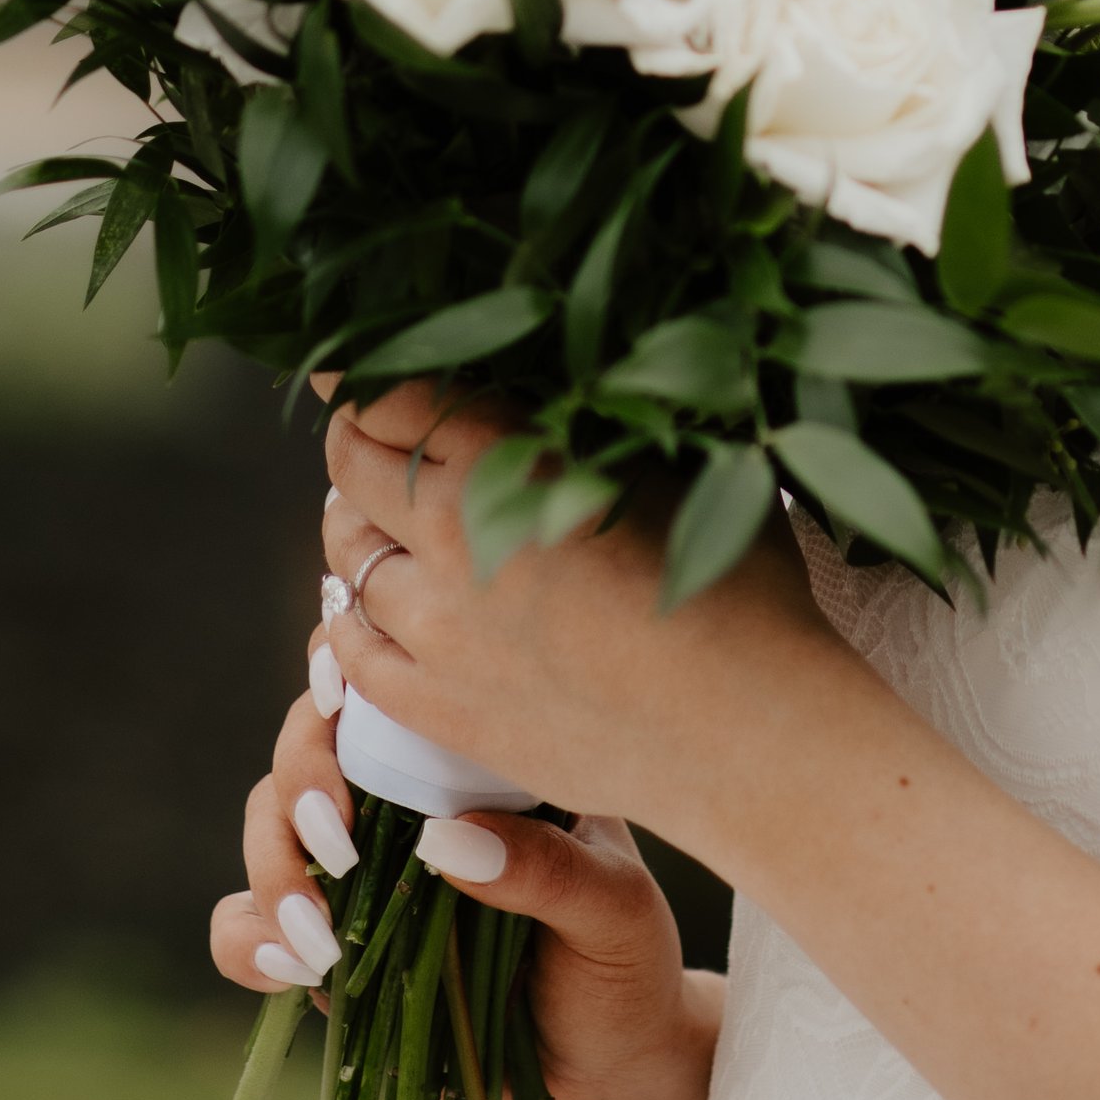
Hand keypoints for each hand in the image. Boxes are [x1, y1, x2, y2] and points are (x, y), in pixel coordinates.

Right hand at [210, 645, 723, 1099]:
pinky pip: (246, 926)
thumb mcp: (615, 910)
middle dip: (302, 779)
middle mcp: (402, 800)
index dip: (341, 671)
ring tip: (319, 937)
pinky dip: (245, 937)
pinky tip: (291, 968)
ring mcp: (357, 874)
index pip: (388, 684)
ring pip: (265, 822)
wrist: (606, 1076)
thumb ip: (548, 872)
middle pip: (306, 742)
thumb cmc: (624, 967)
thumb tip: (444, 837)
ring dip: (273, 866)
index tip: (335, 698)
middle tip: (340, 842)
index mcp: (472, 759)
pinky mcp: (326, 951)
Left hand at [312, 379, 833, 839]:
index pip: (395, 398)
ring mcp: (440, 635)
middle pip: (354, 470)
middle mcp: (455, 541)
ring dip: (353, 526)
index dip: (364, 374)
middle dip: (354, 439)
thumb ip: (594, 429)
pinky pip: (353, 655)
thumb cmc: (741, 587)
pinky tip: (369, 605)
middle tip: (367, 429)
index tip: (353, 367)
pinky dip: (350, 617)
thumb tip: (563, 390)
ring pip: (348, 561)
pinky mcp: (444, 711)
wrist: (751, 733)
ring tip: (373, 512)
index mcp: (509, 463)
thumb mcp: (673, 470)